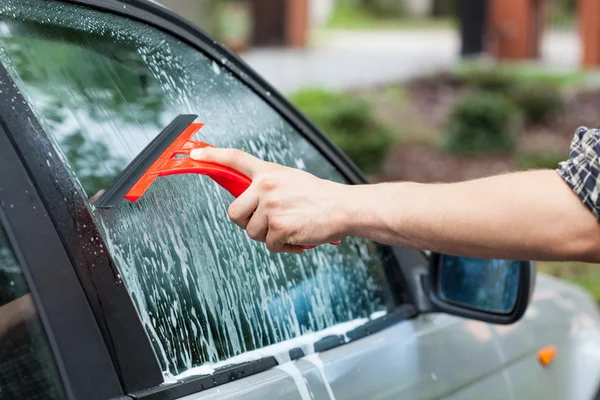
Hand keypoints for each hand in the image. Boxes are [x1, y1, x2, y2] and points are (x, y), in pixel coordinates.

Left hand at [190, 148, 350, 253]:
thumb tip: (250, 201)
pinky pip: (270, 245)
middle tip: (266, 224)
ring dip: (269, 236)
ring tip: (290, 228)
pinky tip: (298, 238)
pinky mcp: (278, 227)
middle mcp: (266, 186)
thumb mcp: (291, 180)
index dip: (213, 155)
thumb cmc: (320, 197)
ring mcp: (271, 207)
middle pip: (234, 213)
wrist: (343, 207)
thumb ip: (268, 186)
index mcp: (269, 173)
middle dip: (247, 223)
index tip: (197, 152)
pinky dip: (284, 247)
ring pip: (252, 232)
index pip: (235, 158)